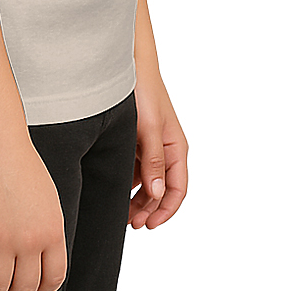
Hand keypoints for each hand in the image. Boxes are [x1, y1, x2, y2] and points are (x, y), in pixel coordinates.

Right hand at [0, 135, 67, 290]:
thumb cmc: (19, 165)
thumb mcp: (47, 201)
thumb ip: (46, 232)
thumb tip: (40, 262)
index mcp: (52, 231)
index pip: (53, 280)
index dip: (40, 289)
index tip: (29, 285)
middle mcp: (29, 240)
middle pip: (24, 289)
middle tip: (3, 281)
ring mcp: (1, 238)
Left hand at [128, 72, 187, 228]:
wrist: (126, 65)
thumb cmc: (143, 92)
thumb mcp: (148, 129)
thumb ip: (153, 161)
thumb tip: (157, 194)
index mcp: (176, 148)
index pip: (177, 190)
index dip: (165, 211)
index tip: (148, 225)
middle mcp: (166, 148)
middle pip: (161, 188)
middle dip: (148, 208)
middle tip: (130, 222)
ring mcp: (151, 144)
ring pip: (147, 179)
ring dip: (137, 197)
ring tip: (121, 211)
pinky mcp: (137, 138)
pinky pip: (136, 166)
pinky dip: (128, 180)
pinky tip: (114, 186)